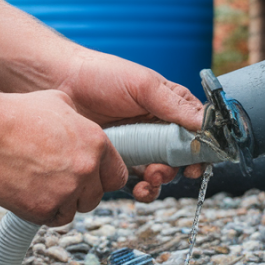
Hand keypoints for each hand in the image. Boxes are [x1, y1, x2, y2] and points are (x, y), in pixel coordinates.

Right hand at [0, 90, 127, 225]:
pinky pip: (51, 219)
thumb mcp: (59, 103)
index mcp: (96, 143)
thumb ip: (81, 122)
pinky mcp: (42, 209)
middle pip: (96, 196)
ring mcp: (66, 191)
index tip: (89, 178)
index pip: (117, 175)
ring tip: (36, 182)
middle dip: (79, 192)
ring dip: (59, 203)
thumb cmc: (14, 112)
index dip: (102, 178)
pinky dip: (39, 211)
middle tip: (55, 180)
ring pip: (73, 210)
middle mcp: (86, 168)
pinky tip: (25, 192)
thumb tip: (86, 130)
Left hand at [57, 48, 206, 198]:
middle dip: (178, 168)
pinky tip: (138, 188)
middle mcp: (158, 127)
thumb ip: (174, 106)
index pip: (198, 130)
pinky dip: (143, 189)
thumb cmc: (102, 75)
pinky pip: (138, 181)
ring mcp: (140, 145)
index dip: (203, 148)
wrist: (60, 83)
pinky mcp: (120, 160)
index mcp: (170, 106)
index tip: (199, 162)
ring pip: (162, 171)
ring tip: (150, 178)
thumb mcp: (143, 85)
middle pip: (182, 157)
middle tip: (164, 170)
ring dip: (161, 180)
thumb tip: (204, 124)